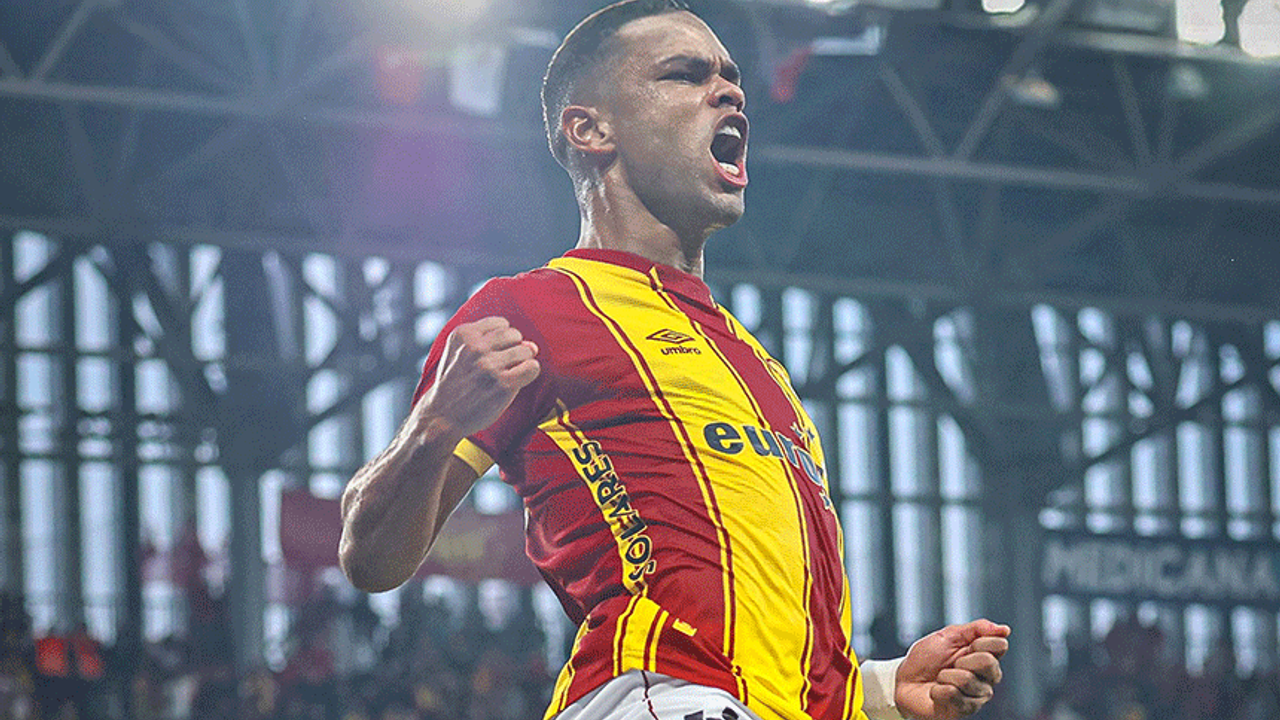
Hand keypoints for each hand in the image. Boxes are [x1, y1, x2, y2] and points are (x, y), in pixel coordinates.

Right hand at [418, 316, 540, 436]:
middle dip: (512, 348)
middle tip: (499, 367)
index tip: (490, 354)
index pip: (500, 323)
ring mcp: (489, 365)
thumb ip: (494, 343)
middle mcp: (475, 347)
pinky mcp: (503, 383)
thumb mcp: (460, 352)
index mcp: (463, 334)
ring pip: (525, 350)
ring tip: (506, 375)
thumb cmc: (457, 383)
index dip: (501, 340)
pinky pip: (532, 367)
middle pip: (514, 335)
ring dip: (521, 362)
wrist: (442, 416)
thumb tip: (533, 346)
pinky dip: (530, 372)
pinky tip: (518, 380)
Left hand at [894, 619, 1009, 719]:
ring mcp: (976, 695)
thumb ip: (976, 629)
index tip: (966, 644)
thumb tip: (1004, 629)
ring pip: (967, 679)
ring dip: (946, 675)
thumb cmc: (925, 660)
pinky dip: (938, 690)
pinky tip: (937, 691)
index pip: (1000, 645)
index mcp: (983, 655)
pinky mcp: (964, 709)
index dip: (980, 641)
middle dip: (963, 659)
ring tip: (941, 678)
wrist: (904, 682)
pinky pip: (953, 694)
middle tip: (951, 663)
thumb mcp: (948, 636)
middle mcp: (985, 677)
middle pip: (989, 662)